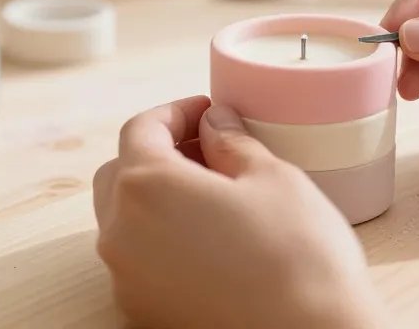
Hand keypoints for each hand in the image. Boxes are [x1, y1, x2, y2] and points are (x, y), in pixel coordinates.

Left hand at [93, 97, 386, 328]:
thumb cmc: (299, 257)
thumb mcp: (273, 178)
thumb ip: (232, 142)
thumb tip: (216, 122)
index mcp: (146, 187)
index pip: (141, 129)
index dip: (176, 112)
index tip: (208, 111)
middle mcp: (121, 235)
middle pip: (120, 173)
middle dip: (159, 152)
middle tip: (209, 148)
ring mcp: (128, 280)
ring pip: (126, 220)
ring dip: (158, 196)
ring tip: (214, 194)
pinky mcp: (143, 313)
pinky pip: (139, 260)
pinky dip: (162, 238)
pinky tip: (210, 239)